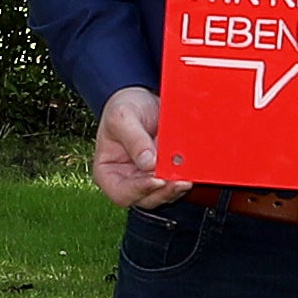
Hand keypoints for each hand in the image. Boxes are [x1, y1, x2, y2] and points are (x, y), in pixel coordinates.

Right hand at [88, 85, 184, 209]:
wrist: (142, 99)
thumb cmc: (124, 107)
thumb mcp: (123, 118)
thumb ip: (134, 140)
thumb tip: (149, 163)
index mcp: (107, 172)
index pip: (121, 193)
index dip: (139, 190)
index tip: (156, 180)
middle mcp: (127, 180)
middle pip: (145, 199)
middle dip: (163, 192)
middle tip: (178, 181)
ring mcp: (146, 179)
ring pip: (162, 194)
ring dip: (175, 189)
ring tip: (187, 178)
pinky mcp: (164, 172)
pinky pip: (174, 183)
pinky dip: (182, 178)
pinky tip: (190, 171)